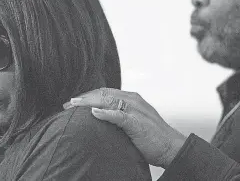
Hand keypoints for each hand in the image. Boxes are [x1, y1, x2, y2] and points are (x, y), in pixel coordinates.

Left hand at [63, 88, 187, 167]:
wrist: (172, 147)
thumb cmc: (153, 138)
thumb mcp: (133, 123)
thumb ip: (119, 117)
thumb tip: (100, 118)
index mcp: (131, 99)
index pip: (105, 92)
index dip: (88, 96)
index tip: (73, 103)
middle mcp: (133, 100)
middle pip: (103, 93)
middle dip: (84, 98)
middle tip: (67, 104)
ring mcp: (135, 109)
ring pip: (108, 100)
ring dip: (89, 101)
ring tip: (74, 105)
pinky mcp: (137, 121)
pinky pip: (118, 114)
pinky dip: (105, 113)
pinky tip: (94, 113)